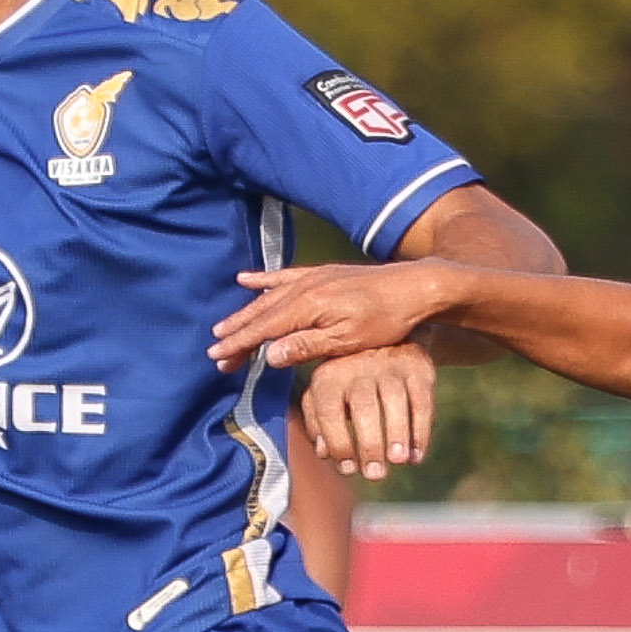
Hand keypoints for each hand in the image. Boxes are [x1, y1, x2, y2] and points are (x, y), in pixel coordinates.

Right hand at [207, 258, 455, 372]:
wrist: (415, 287)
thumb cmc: (386, 321)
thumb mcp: (348, 340)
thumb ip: (307, 346)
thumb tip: (268, 356)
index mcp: (308, 307)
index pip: (264, 329)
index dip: (240, 344)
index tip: (218, 357)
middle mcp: (304, 288)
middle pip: (261, 314)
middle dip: (237, 333)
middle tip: (215, 351)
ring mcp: (313, 278)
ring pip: (268, 296)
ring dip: (245, 311)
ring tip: (224, 325)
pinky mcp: (323, 274)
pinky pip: (284, 275)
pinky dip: (263, 279)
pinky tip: (245, 280)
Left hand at [299, 346, 436, 478]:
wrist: (385, 342)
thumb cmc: (347, 382)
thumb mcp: (326, 395)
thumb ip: (318, 424)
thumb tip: (324, 452)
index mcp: (328, 377)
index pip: (329, 411)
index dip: (338, 442)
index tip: (349, 468)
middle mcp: (357, 367)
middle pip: (363, 405)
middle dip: (370, 443)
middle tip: (376, 474)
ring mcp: (389, 365)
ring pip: (394, 399)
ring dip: (397, 433)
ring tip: (398, 461)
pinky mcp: (418, 368)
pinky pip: (422, 401)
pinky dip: (421, 431)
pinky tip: (416, 456)